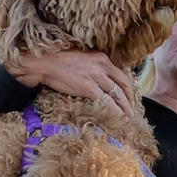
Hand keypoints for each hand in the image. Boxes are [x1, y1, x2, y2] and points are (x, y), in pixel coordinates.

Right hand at [5, 50, 134, 115]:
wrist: (44, 63)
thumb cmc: (58, 62)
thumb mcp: (82, 59)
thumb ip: (94, 67)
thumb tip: (101, 80)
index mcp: (102, 58)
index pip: (122, 74)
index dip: (128, 87)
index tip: (130, 97)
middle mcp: (103, 66)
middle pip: (124, 84)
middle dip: (130, 99)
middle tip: (132, 110)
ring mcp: (97, 77)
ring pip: (118, 94)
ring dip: (125, 107)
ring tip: (127, 117)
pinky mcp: (90, 88)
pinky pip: (107, 102)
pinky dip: (114, 111)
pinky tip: (117, 118)